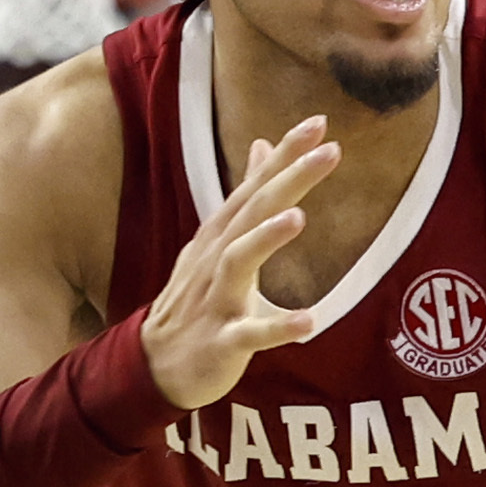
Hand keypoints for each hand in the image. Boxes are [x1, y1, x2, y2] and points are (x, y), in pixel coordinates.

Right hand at [140, 118, 337, 409]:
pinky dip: (278, 327)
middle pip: (251, 212)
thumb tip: (264, 144)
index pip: (255, 186)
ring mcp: (217, 299)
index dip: (284, 155)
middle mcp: (216, 259)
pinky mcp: (222, 341)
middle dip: (288, 179)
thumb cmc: (199, 300)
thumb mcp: (221, 241)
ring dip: (267, 238)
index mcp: (221, 236)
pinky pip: (250, 334)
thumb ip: (247, 196)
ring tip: (299, 217)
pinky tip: (309, 321)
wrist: (156, 364)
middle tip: (329, 150)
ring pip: (239, 262)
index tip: (319, 122)